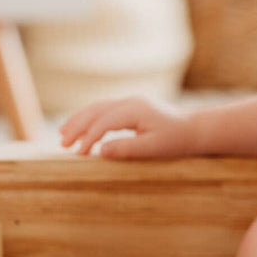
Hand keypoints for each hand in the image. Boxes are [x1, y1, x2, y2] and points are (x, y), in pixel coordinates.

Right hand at [58, 96, 198, 158]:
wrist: (194, 129)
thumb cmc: (176, 140)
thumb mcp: (153, 148)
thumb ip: (127, 149)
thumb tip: (100, 151)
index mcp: (135, 109)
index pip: (104, 122)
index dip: (88, 138)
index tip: (79, 155)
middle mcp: (129, 101)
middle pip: (95, 111)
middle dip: (77, 126)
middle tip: (62, 144)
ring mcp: (129, 102)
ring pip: (97, 108)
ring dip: (79, 120)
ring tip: (63, 135)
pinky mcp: (130, 106)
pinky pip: (104, 109)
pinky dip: (89, 118)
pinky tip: (80, 128)